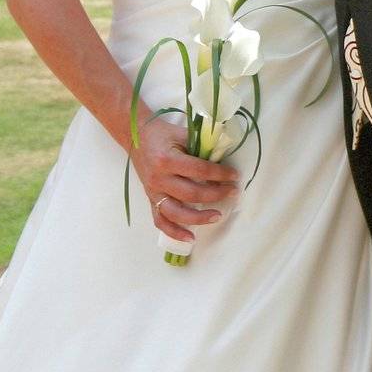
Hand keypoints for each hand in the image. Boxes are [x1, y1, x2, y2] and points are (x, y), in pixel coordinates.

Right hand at [129, 116, 239, 245]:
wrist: (136, 138)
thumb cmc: (162, 134)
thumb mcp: (182, 134)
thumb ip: (201, 146)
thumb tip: (224, 157)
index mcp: (167, 160)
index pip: (199, 170)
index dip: (220, 174)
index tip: (235, 176)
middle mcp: (159, 179)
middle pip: (191, 194)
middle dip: (216, 194)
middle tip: (233, 192)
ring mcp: (153, 192)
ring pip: (176, 212)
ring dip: (199, 218)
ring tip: (217, 216)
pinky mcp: (151, 199)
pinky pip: (161, 220)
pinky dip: (174, 232)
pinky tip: (190, 238)